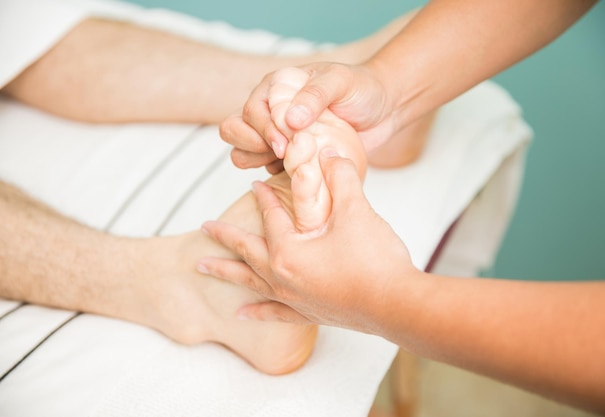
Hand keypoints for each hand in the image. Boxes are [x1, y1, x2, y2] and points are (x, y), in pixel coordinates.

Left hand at [198, 151, 415, 333]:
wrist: (397, 305)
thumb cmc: (374, 259)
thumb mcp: (356, 211)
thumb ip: (340, 177)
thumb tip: (329, 152)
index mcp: (288, 251)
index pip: (270, 216)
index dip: (264, 197)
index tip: (256, 184)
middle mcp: (283, 277)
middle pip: (245, 251)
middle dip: (224, 237)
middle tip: (203, 228)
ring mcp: (294, 299)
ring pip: (250, 282)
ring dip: (226, 272)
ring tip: (202, 267)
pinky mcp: (310, 314)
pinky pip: (274, 313)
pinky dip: (257, 312)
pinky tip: (241, 314)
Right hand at [220, 62, 395, 171]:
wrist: (384, 110)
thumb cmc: (363, 89)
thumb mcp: (341, 82)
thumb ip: (316, 95)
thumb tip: (290, 119)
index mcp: (277, 87)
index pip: (251, 110)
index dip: (263, 129)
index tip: (284, 144)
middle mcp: (270, 109)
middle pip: (234, 130)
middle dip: (251, 145)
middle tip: (281, 154)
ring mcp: (277, 134)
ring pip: (243, 151)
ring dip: (256, 161)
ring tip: (286, 163)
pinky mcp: (289, 156)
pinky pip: (266, 169)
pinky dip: (275, 174)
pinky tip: (298, 172)